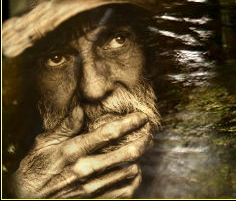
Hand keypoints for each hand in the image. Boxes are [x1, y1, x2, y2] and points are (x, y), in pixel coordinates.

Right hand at [13, 107, 151, 197]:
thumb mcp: (44, 144)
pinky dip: (134, 181)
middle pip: (128, 153)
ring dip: (138, 159)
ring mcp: (90, 189)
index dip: (131, 123)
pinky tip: (132, 172)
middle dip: (143, 140)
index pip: (110, 133)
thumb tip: (82, 106)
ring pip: (130, 171)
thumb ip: (66, 126)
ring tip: (139, 151)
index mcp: (73, 151)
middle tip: (148, 134)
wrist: (24, 200)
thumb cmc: (34, 170)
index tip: (142, 116)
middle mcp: (84, 170)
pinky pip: (125, 192)